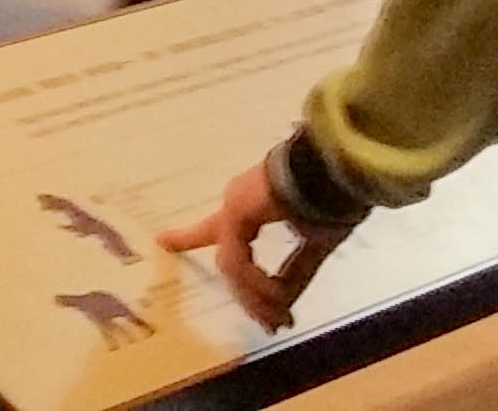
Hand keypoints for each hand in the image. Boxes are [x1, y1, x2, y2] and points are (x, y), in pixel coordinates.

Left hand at [157, 155, 342, 331]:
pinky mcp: (237, 212)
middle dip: (249, 297)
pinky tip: (277, 297)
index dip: (189, 236)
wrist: (335, 172)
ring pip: (232, 266)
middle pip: (228, 260)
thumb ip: (294, 275)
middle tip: (270, 324)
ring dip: (256, 297)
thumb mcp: (313, 247)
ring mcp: (234, 207)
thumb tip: (283, 304)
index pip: (216, 228)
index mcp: (253, 208)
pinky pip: (239, 261)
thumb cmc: (329, 199)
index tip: (161, 239)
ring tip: (278, 318)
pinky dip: (257, 283)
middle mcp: (237, 205)